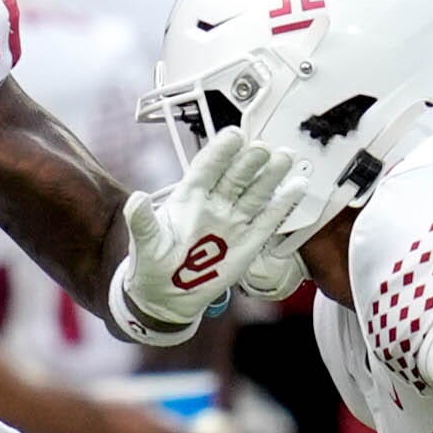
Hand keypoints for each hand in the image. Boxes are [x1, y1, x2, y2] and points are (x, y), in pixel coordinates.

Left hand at [116, 133, 312, 336]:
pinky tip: (296, 186)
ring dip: (270, 176)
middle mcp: (214, 204)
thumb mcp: (144, 243)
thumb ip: (141, 221)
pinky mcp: (248, 242)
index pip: (207, 169)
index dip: (220, 152)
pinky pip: (268, 220)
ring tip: (284, 157)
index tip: (233, 136)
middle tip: (262, 148)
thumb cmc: (152, 264)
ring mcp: (233, 222)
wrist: (167, 296)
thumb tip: (136, 199)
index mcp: (188, 197)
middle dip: (249, 161)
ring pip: (255, 193)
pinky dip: (282, 204)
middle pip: (236, 177)